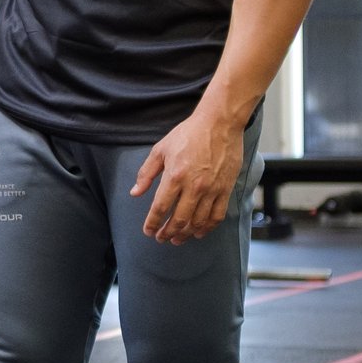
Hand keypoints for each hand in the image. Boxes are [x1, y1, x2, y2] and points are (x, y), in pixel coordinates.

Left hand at [130, 104, 244, 243]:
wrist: (220, 123)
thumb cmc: (189, 133)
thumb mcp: (161, 149)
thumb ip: (146, 173)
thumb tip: (135, 192)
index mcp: (175, 176)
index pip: (160, 208)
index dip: (152, 223)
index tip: (148, 231)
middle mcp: (194, 186)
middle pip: (179, 220)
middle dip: (167, 233)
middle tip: (161, 238)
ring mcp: (212, 189)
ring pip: (198, 221)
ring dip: (185, 234)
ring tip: (177, 239)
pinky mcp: (226, 189)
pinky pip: (216, 215)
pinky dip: (207, 228)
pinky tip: (199, 232)